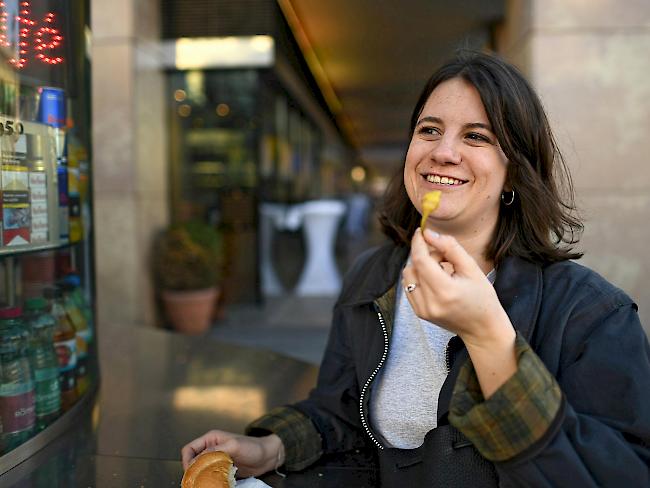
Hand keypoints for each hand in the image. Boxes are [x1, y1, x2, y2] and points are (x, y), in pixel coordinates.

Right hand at [181, 430, 283, 476]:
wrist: (267, 456)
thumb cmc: (253, 447)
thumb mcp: (234, 446)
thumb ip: (216, 451)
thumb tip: (198, 460)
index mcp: (211, 439)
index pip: (189, 449)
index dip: (187, 461)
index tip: (191, 472)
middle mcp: (211, 448)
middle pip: (192, 461)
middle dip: (192, 471)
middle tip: (196, 482)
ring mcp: (216, 459)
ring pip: (200, 469)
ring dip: (200, 477)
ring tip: (203, 484)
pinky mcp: (222, 468)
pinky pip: (209, 475)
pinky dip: (208, 480)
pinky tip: (213, 484)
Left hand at [403, 229, 516, 397]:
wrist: (482, 328)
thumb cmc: (482, 298)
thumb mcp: (472, 269)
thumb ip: (450, 248)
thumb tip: (429, 233)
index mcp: (445, 291)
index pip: (421, 260)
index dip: (418, 243)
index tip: (421, 232)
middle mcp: (429, 303)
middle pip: (414, 266)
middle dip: (427, 255)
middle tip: (445, 258)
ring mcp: (422, 310)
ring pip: (408, 276)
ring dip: (421, 267)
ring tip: (441, 271)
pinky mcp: (419, 313)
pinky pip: (409, 287)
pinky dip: (419, 278)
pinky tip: (435, 281)